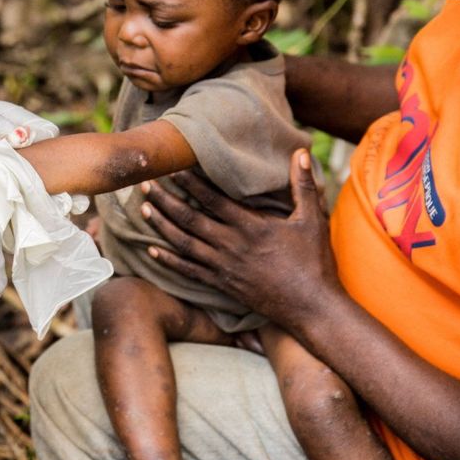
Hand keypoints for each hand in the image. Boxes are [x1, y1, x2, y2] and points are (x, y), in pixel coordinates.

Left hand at [0, 95, 58, 209]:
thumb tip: (24, 137)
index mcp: (9, 121)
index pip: (41, 129)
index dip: (43, 137)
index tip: (32, 146)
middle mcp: (12, 147)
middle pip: (43, 156)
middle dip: (44, 163)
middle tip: (31, 170)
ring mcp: (4, 171)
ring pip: (32, 178)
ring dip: (34, 182)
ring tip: (24, 186)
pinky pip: (13, 196)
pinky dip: (18, 198)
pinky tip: (16, 200)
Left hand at [140, 150, 343, 331]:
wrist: (312, 307)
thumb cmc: (314, 262)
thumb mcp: (312, 219)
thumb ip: (303, 185)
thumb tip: (301, 152)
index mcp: (251, 227)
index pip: (212, 200)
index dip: (190, 183)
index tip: (172, 169)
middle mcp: (232, 246)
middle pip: (190, 220)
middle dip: (165, 201)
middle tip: (145, 185)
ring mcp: (224, 267)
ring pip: (184, 244)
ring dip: (162, 226)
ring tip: (144, 209)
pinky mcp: (222, 286)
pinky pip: (189, 271)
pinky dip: (169, 260)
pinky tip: (152, 250)